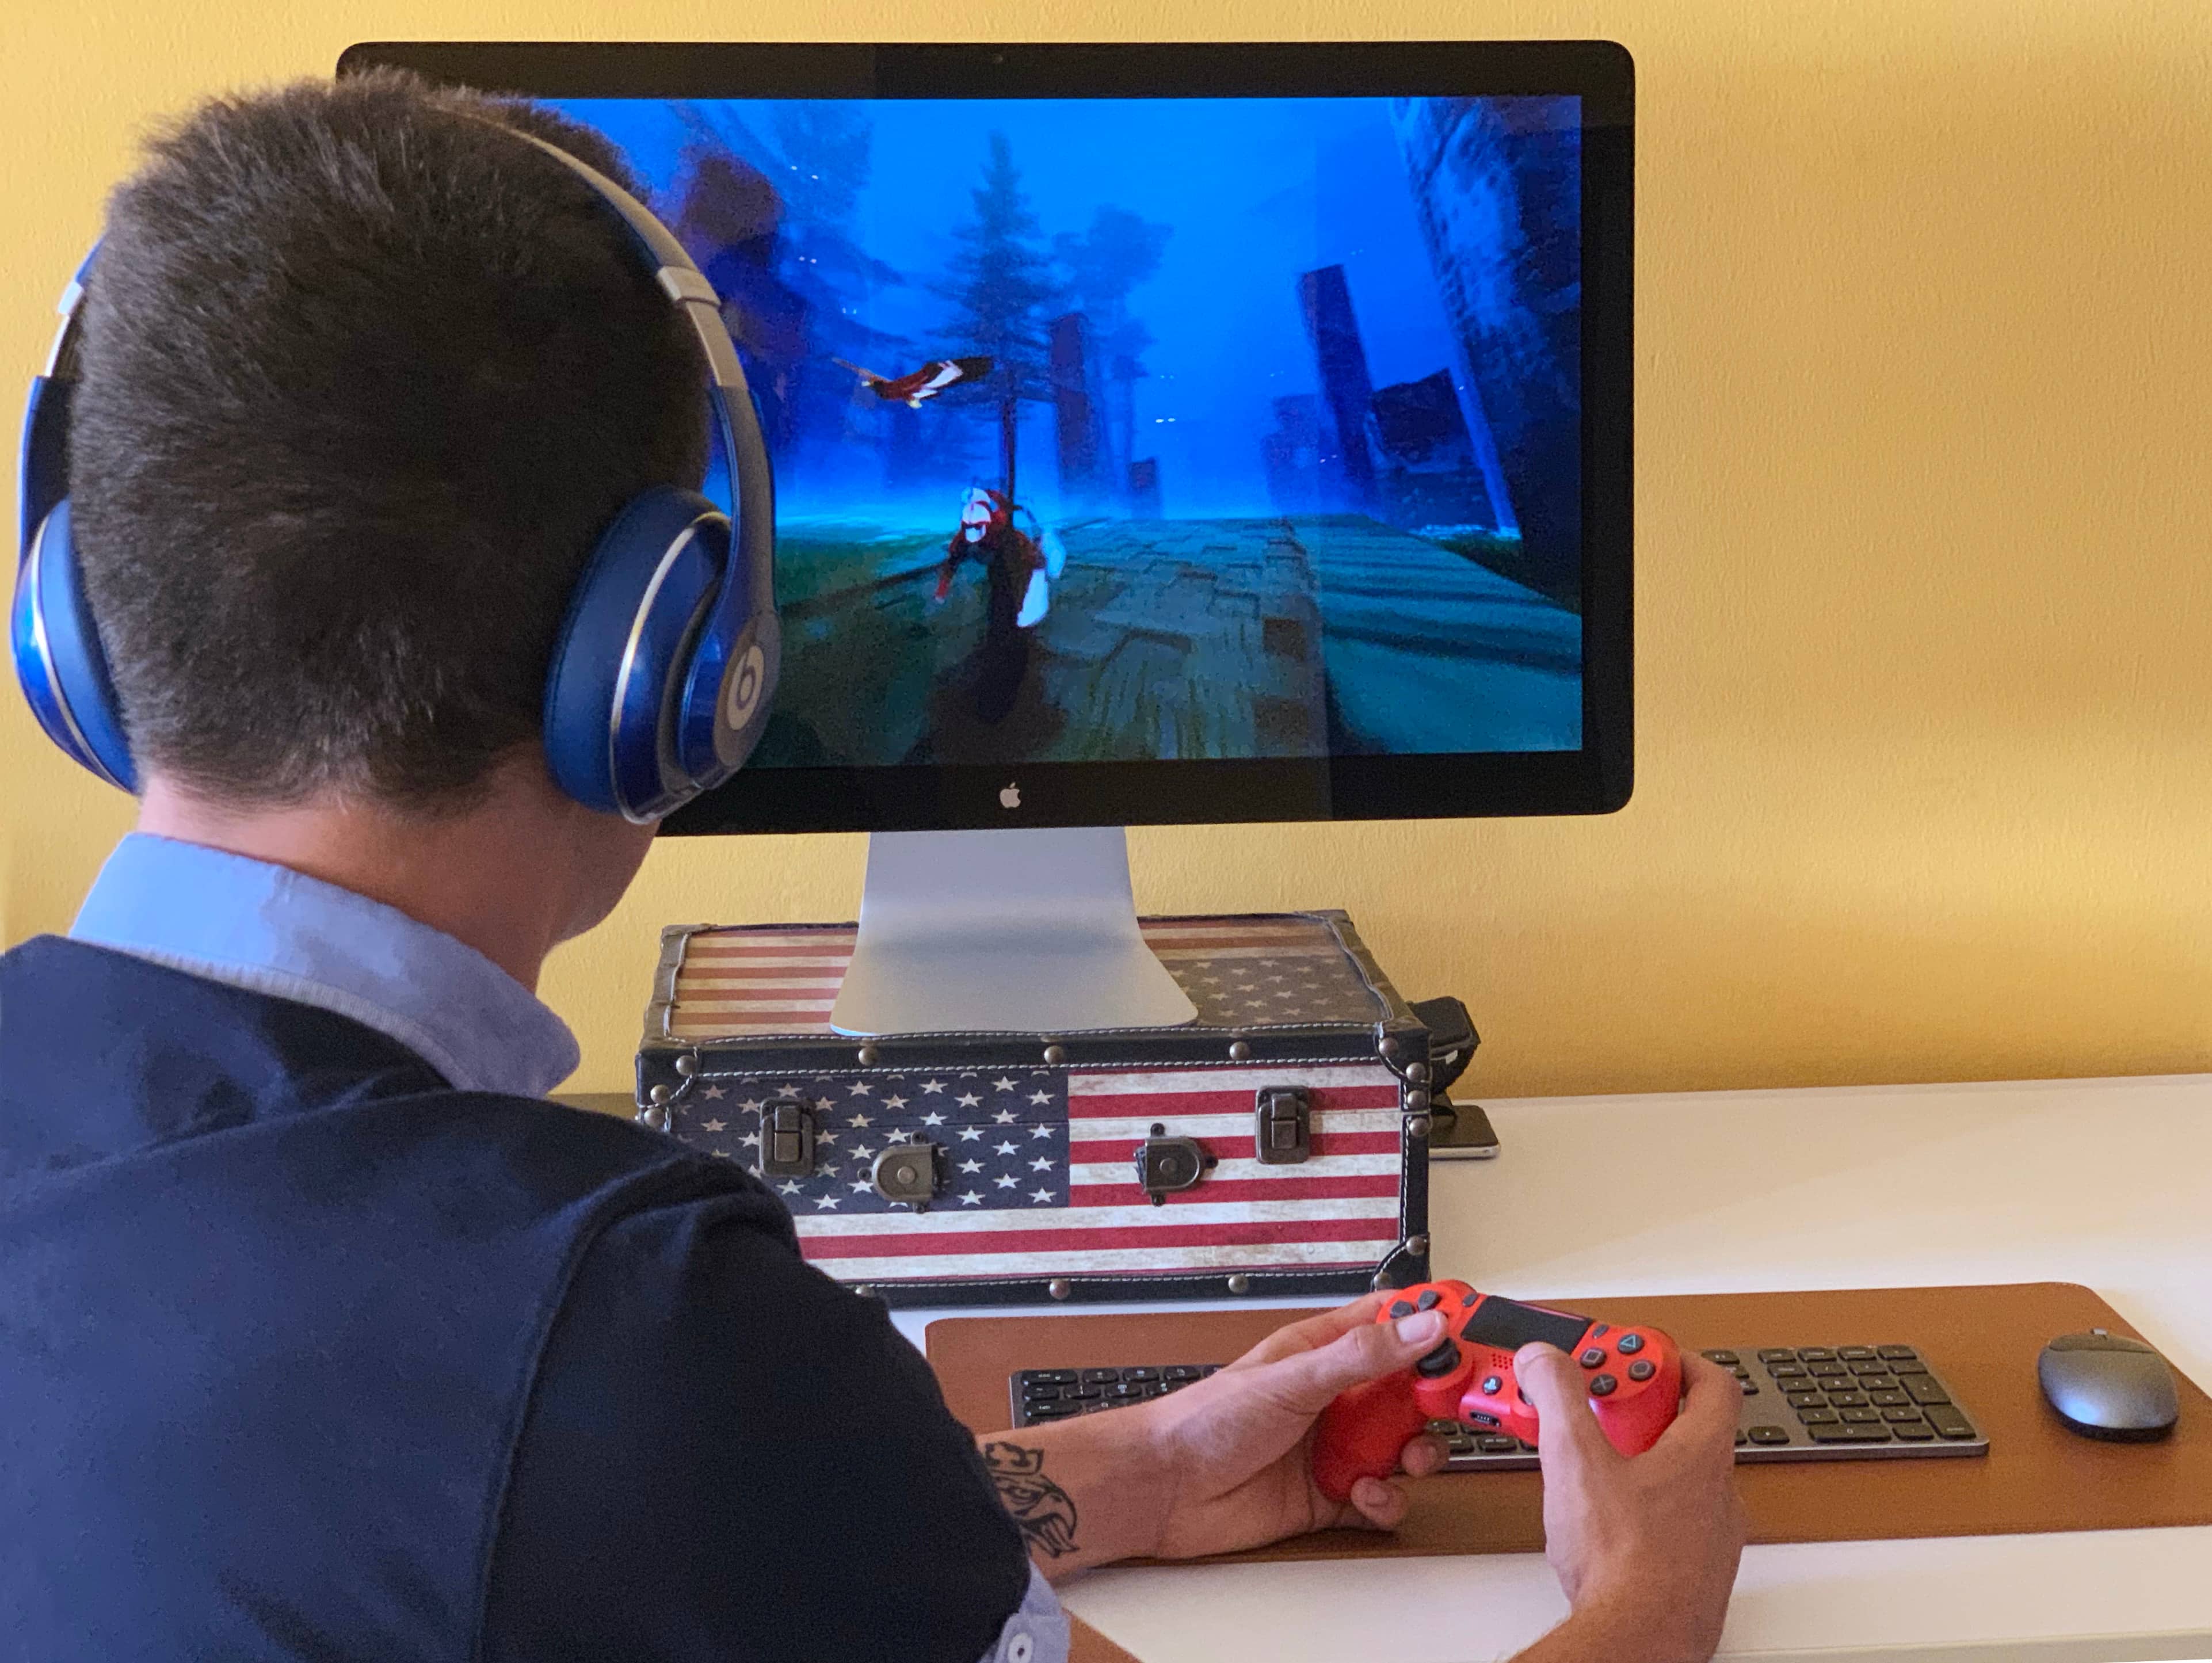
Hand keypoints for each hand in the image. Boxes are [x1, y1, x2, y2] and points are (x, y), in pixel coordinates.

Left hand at [1137, 1293, 1452, 1556]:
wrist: (1164, 1490)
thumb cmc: (1205, 1420)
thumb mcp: (1292, 1378)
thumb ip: (1362, 1355)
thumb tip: (1422, 1325)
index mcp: (1322, 1354)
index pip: (1391, 1325)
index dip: (1432, 1322)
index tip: (1472, 1328)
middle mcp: (1334, 1399)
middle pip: (1409, 1392)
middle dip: (1435, 1401)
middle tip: (1448, 1410)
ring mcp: (1334, 1448)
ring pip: (1404, 1448)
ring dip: (1415, 1456)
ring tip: (1404, 1460)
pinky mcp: (1330, 1496)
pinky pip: (1382, 1498)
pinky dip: (1385, 1501)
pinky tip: (1364, 1495)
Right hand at [1515, 1344, 1746, 1662]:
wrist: (1639, 1642)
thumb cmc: (1624, 1562)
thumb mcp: (1575, 1460)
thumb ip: (1558, 1397)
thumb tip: (1545, 1359)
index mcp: (1701, 1455)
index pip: (1713, 1383)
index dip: (1676, 1361)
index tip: (1634, 1357)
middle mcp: (1718, 1493)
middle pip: (1685, 1427)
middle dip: (1636, 1411)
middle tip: (1593, 1411)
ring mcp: (1712, 1536)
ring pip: (1678, 1477)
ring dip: (1637, 1460)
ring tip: (1588, 1466)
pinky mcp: (1696, 1571)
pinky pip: (1674, 1520)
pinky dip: (1642, 1506)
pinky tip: (1603, 1520)